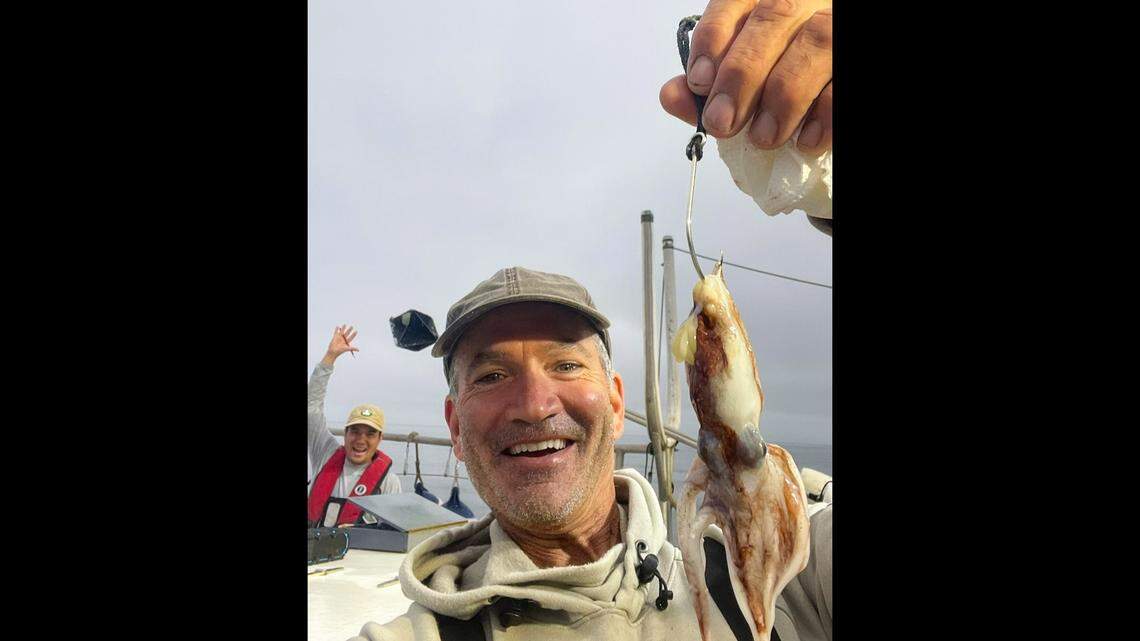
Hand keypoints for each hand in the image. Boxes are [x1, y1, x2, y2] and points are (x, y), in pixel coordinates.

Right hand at [322, 325, 358, 364]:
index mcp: (346, 342)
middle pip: (347, 333)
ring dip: (343, 328)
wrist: (333, 352)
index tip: (356, 331)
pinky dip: (336, 329)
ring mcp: (339, 338)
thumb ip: (352, 348)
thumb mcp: (346, 349)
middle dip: (349, 330)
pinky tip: (338, 326)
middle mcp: (343, 339)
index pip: (351, 337)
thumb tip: (358, 350)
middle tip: (352, 326)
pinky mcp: (335, 337)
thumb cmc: (340, 351)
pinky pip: (336, 332)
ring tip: (345, 324)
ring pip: (342, 332)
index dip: (353, 334)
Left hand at [659, 0, 831, 155]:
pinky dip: (825, 113)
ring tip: (764, 138)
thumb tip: (671, 96)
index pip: (735, 0)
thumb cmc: (779, 88)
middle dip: (742, 74)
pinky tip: (805, 140)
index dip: (713, 38)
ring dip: (784, 95)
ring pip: (816, 42)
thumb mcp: (740, 86)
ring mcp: (837, 24)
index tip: (699, 82)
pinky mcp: (856, 60)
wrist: (824, 106)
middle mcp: (805, 1)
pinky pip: (845, 82)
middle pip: (774, 18)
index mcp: (767, 0)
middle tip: (722, 122)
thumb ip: (707, 90)